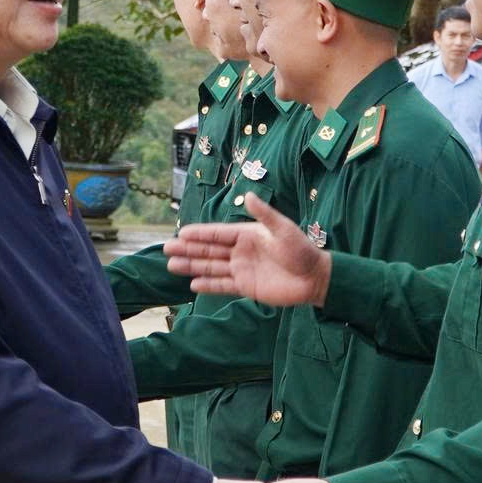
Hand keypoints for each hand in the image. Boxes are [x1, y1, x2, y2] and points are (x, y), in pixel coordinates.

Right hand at [164, 194, 330, 305]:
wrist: (315, 278)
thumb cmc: (301, 250)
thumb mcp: (283, 229)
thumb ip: (264, 214)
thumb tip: (247, 195)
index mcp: (247, 234)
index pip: (218, 233)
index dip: (199, 233)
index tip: (181, 232)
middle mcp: (240, 251)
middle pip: (209, 250)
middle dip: (188, 249)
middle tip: (167, 248)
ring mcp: (242, 269)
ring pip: (211, 267)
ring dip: (192, 266)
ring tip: (172, 265)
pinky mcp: (246, 287)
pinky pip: (222, 285)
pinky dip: (208, 285)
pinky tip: (192, 284)